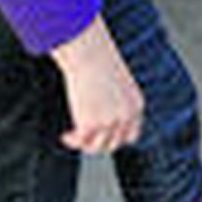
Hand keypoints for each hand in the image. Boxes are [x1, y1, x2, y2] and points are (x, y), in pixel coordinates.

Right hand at [52, 16, 143, 153]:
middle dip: (98, 143)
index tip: (103, 138)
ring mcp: (109, 122)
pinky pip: (80, 142)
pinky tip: (65, 136)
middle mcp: (126, 116)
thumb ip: (116, 101)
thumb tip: (105, 114)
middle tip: (84, 138)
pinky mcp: (91, 124)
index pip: (132, 135)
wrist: (91, 54)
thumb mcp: (117, 83)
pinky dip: (72, 141)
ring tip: (73, 136)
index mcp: (136, 105)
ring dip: (83, 144)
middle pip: (114, 144)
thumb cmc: (101, 60)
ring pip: (96, 147)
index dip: (117, 138)